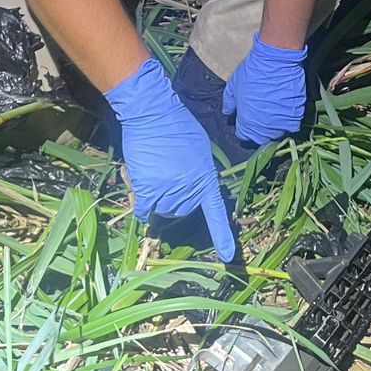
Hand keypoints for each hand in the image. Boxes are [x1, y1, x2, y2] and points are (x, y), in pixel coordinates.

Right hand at [105, 57, 237, 259]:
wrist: (154, 115)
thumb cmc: (177, 126)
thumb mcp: (200, 150)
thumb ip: (199, 172)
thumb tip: (193, 186)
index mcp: (206, 179)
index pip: (216, 212)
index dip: (222, 236)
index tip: (228, 256)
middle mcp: (190, 189)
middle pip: (182, 212)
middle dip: (175, 201)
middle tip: (168, 177)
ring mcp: (169, 190)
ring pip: (162, 211)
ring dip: (158, 201)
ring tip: (154, 175)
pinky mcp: (148, 189)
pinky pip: (144, 210)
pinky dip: (142, 206)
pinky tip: (142, 190)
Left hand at [222, 34, 307, 143]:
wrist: (276, 61)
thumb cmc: (252, 72)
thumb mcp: (233, 85)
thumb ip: (229, 102)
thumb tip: (227, 112)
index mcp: (247, 122)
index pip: (244, 135)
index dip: (244, 128)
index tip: (247, 120)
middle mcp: (264, 127)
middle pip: (262, 138)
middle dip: (260, 130)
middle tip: (261, 117)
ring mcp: (281, 122)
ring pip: (278, 133)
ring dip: (275, 126)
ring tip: (274, 113)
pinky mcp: (296, 115)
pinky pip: (292, 124)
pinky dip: (289, 120)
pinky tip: (286, 110)